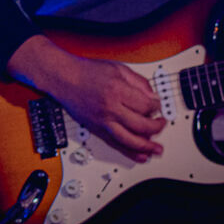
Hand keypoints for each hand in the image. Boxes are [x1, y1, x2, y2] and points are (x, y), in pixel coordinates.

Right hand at [9, 35, 165, 160]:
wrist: (63, 78)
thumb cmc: (86, 71)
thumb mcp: (118, 68)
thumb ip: (138, 81)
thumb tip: (152, 96)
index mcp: (118, 91)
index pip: (147, 106)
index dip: (157, 107)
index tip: (157, 106)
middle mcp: (110, 109)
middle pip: (141, 125)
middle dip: (157, 126)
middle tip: (161, 123)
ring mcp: (102, 121)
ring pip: (129, 140)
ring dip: (147, 146)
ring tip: (157, 149)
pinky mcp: (96, 128)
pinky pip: (115, 145)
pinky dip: (130, 152)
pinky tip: (140, 155)